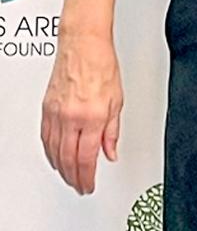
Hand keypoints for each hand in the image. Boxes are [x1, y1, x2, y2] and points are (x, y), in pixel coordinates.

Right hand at [41, 33, 122, 194]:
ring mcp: (56, 113)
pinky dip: (50, 151)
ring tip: (69, 177)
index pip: (87, 158)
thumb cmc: (102, 66)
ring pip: (54, 150)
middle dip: (74, 177)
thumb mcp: (117, 102)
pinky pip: (45, 137)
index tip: (89, 185)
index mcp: (92, 118)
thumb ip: (112, 132)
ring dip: (61, 168)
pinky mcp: (46, 107)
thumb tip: (110, 153)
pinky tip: (54, 157)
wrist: (83, 44)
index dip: (87, 177)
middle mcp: (71, 117)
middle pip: (68, 158)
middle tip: (80, 186)